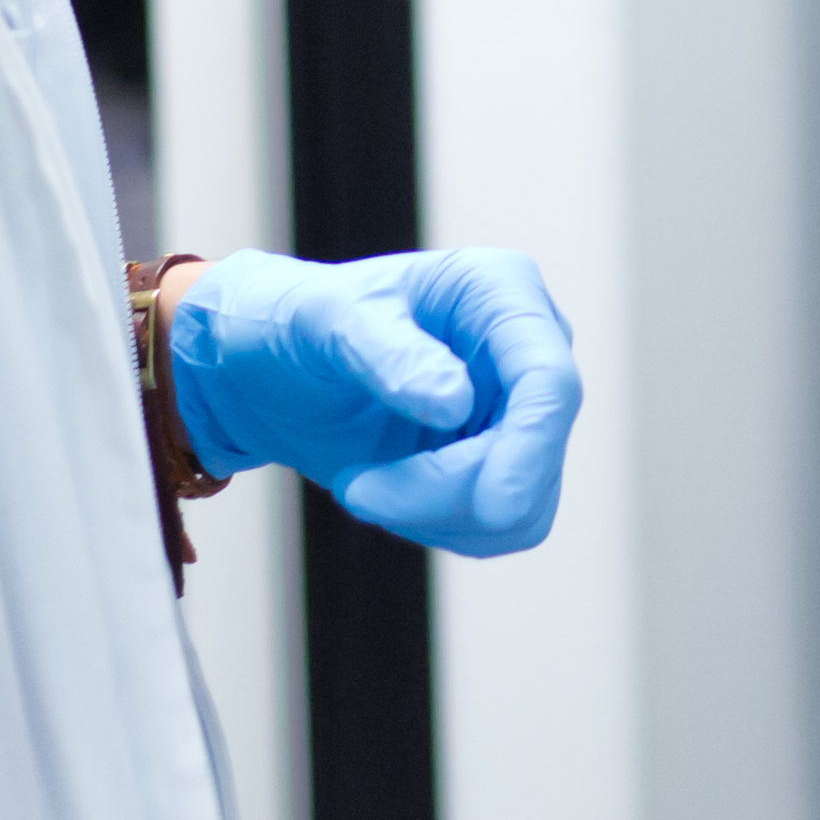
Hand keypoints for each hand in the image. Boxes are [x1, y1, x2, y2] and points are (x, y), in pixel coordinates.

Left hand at [165, 248, 585, 556]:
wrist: (270, 367)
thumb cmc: (301, 321)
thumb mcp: (330, 321)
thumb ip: (392, 354)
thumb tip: (457, 404)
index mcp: (501, 292)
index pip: (549, 381)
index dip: (531, 450)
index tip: (492, 505)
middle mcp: (525, 351)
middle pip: (533, 456)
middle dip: (446, 490)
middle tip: (357, 490)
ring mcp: (518, 411)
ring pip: (521, 505)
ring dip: (434, 513)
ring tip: (361, 483)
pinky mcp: (499, 462)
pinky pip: (496, 527)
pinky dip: (435, 525)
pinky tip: (384, 491)